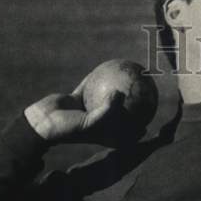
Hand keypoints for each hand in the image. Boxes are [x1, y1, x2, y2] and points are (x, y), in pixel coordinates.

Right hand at [23, 75, 144, 146]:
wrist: (43, 123)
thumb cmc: (69, 128)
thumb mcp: (92, 122)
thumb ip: (108, 109)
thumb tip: (121, 94)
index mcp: (109, 135)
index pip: (134, 129)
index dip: (146, 119)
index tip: (156, 106)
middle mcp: (103, 124)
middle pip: (125, 111)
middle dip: (137, 100)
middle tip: (148, 85)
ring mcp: (92, 110)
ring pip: (110, 96)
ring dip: (120, 85)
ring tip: (130, 71)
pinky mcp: (82, 99)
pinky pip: (94, 85)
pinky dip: (100, 76)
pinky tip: (109, 64)